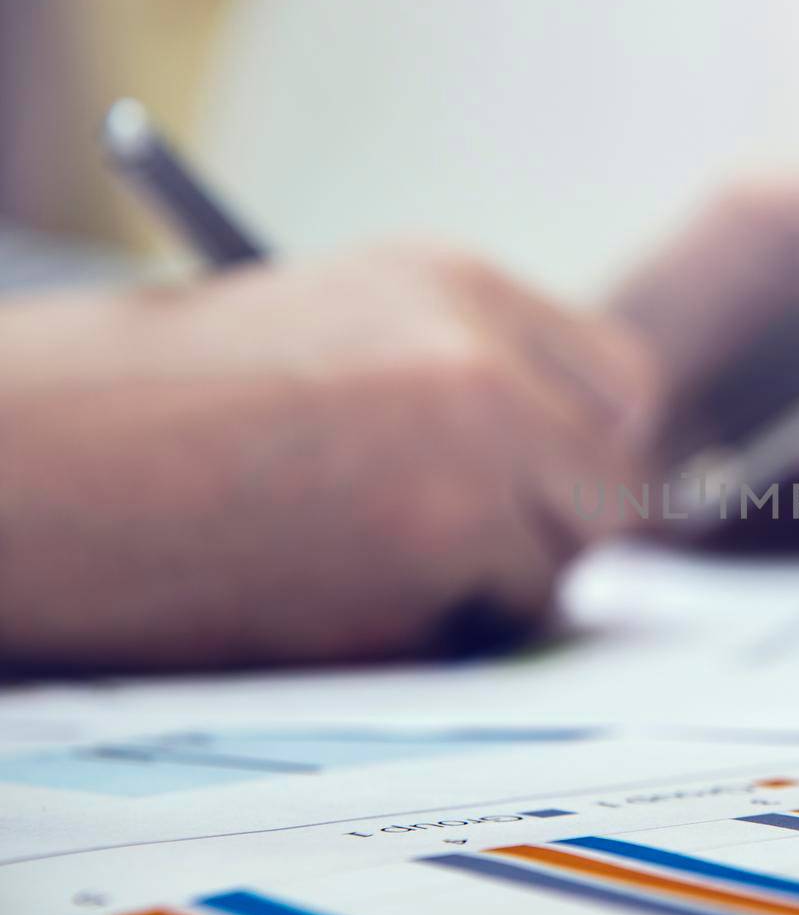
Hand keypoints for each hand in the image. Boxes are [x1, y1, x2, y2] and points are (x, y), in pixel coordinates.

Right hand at [0, 244, 659, 667]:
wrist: (32, 467)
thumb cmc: (158, 406)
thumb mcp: (338, 328)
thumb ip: (473, 374)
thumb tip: (581, 464)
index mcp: (458, 284)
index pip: (623, 384)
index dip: (588, 448)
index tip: (551, 483)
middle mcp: (482, 356)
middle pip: (614, 480)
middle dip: (559, 527)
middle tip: (473, 547)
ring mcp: (469, 451)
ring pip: (565, 562)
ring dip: (498, 584)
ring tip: (370, 558)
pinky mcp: (435, 553)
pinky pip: (497, 623)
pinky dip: (440, 630)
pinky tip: (338, 591)